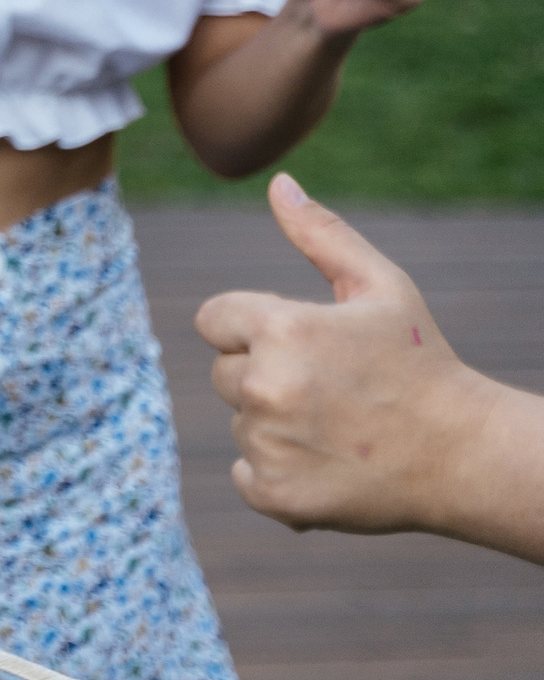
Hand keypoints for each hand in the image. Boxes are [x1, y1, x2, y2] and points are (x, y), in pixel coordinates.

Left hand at [195, 173, 483, 535]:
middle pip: (224, 374)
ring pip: (240, 424)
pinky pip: (245, 473)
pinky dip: (277, 473)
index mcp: (278, 329)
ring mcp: (267, 444)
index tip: (304, 345)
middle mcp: (263, 386)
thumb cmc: (421, 361)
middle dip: (266, 376)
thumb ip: (322, 234)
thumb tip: (277, 184)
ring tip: (339, 428)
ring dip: (276, 425)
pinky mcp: (274, 494)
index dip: (255, 330)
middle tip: (333, 391)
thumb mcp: (381, 287)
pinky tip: (329, 465)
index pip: (213, 320)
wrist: (465, 455)